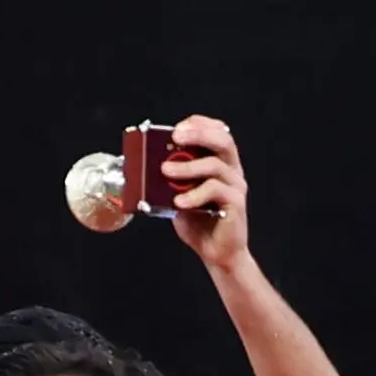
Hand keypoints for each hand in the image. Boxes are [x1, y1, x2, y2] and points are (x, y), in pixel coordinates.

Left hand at [156, 112, 251, 270]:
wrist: (216, 251)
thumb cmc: (197, 221)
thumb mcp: (177, 195)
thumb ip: (168, 180)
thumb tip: (140, 167)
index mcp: (220, 163)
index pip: (218, 133)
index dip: (200, 124)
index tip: (178, 127)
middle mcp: (232, 171)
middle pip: (223, 141)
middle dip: (198, 134)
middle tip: (176, 136)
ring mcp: (235, 186)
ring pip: (215, 165)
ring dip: (187, 166)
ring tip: (165, 171)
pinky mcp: (235, 204)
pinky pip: (216, 190)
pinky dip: (194, 194)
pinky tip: (179, 201)